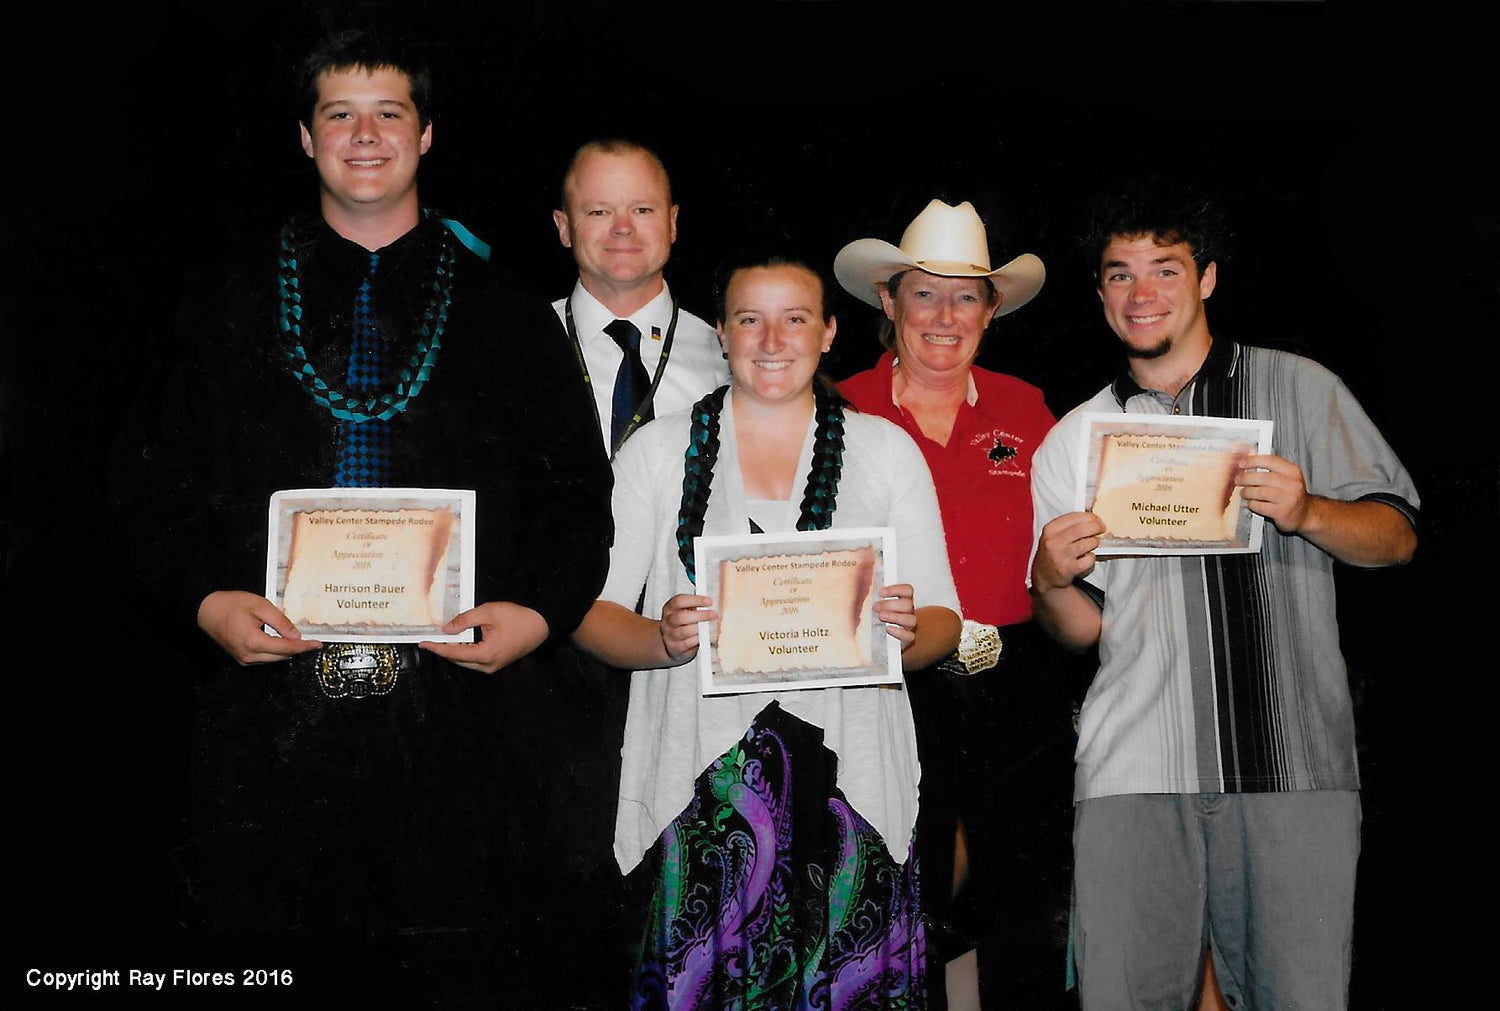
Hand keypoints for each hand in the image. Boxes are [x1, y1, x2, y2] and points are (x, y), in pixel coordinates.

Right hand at [197, 590, 321, 664]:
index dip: (304, 646)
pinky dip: (275, 651)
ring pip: (274, 659)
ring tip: (296, 638)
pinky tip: (280, 640)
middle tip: (310, 639)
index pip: (287, 648)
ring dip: (286, 650)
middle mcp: (249, 655)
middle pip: (282, 656)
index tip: (318, 644)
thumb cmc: (232, 605)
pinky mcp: (242, 658)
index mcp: (254, 642)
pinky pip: (264, 658)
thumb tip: (297, 636)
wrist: (207, 611)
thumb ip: (280, 622)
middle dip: (297, 648)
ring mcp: (244, 659)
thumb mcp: (260, 606)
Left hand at [420, 601, 549, 673]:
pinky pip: (476, 660)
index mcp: (485, 654)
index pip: (454, 653)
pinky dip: (466, 652)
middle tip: (430, 639)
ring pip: (467, 662)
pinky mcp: (498, 663)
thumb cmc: (517, 617)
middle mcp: (488, 666)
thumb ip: (465, 620)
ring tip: (442, 640)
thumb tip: (446, 629)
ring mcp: (494, 667)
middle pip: (458, 660)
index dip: (437, 648)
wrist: (541, 625)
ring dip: (455, 651)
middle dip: (444, 650)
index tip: (423, 644)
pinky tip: (460, 642)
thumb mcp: (488, 612)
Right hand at [659, 594, 715, 662]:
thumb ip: (696, 605)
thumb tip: (711, 602)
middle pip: (681, 617)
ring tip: (714, 626)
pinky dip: (701, 639)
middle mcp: (668, 621)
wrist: (671, 642)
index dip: (695, 600)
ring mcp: (670, 635)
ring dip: (702, 629)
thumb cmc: (682, 623)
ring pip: (685, 631)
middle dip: (700, 615)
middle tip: (714, 615)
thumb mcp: (685, 611)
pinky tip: (710, 636)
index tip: (709, 601)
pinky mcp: (675, 647)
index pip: (679, 601)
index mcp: (670, 608)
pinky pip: (689, 643)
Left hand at [875, 583, 917, 648]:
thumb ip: (876, 596)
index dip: (895, 589)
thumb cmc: (883, 616)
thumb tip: (864, 587)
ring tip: (880, 616)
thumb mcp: (880, 604)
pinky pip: (909, 636)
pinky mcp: (909, 638)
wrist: (891, 636)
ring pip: (911, 619)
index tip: (880, 592)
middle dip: (890, 604)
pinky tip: (888, 629)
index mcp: (904, 599)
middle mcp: (909, 611)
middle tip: (875, 607)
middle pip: (908, 604)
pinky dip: (899, 632)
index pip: (907, 590)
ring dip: (895, 617)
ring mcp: (910, 625)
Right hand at [1031, 512, 1105, 592]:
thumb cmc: (1052, 552)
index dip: (1089, 516)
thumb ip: (1068, 525)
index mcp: (1050, 529)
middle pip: (1081, 529)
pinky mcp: (1068, 568)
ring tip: (1094, 542)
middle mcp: (1053, 542)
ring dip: (1095, 541)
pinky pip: (1088, 559)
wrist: (1044, 574)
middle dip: (1096, 527)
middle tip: (1101, 528)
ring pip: (1086, 543)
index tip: (1097, 519)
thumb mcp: (1053, 535)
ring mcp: (1060, 556)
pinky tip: (1087, 556)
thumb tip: (1090, 518)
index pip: (1073, 517)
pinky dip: (1091, 557)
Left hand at [1235, 453, 1309, 533]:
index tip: (1241, 463)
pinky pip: (1259, 506)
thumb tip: (1248, 457)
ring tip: (1244, 492)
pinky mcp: (1281, 512)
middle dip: (1245, 478)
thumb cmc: (1291, 493)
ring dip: (1246, 492)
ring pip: (1259, 492)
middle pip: (1262, 477)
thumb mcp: (1287, 476)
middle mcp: (1292, 484)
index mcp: (1293, 471)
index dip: (1252, 460)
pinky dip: (1252, 504)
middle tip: (1238, 480)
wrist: (1304, 513)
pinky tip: (1251, 502)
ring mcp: (1288, 498)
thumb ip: (1270, 467)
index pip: (1270, 460)